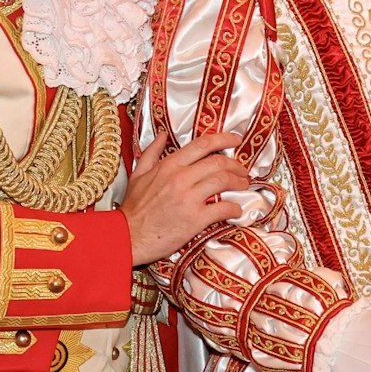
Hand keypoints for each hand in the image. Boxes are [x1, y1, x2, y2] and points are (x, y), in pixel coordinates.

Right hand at [122, 132, 250, 264]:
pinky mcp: (195, 219)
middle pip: (218, 162)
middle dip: (235, 165)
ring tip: (244, 185)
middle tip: (243, 170)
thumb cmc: (133, 208)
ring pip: (223, 181)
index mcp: (169, 165)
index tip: (236, 139)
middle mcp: (180, 178)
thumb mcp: (138, 174)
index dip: (223, 139)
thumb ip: (151, 152)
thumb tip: (162, 135)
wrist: (127, 236)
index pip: (202, 145)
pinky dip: (234, 208)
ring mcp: (189, 198)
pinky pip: (222, 208)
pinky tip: (236, 210)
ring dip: (238, 182)